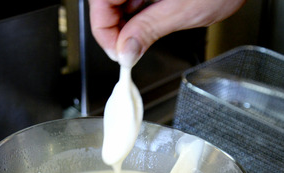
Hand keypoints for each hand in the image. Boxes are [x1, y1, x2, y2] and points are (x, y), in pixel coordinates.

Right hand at [88, 0, 245, 65]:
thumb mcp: (184, 10)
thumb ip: (149, 30)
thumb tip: (126, 52)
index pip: (99, 7)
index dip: (105, 35)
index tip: (121, 55)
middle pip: (106, 4)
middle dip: (117, 29)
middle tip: (132, 50)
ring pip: (120, 1)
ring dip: (129, 20)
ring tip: (150, 32)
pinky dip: (140, 9)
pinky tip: (157, 17)